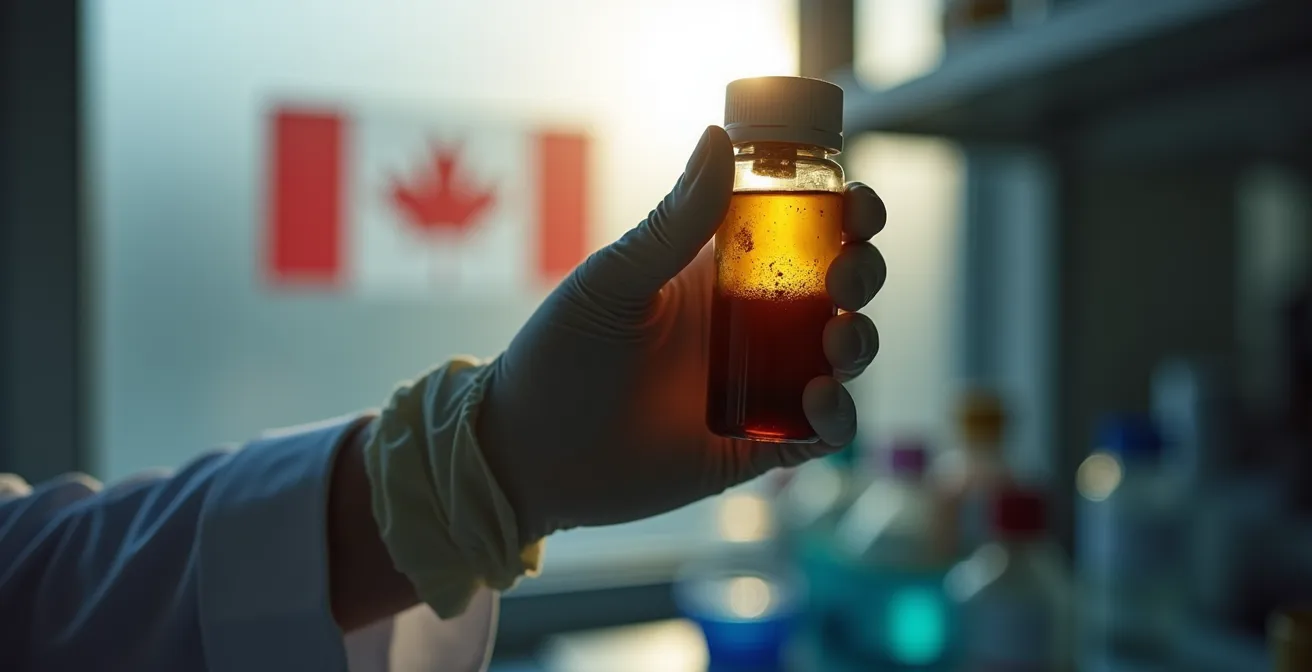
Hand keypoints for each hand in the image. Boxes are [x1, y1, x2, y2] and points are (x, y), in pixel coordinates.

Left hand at [476, 126, 886, 541]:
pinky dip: (838, 416)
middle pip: (841, 288)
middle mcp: (751, 324)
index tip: (858, 205)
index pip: (804, 230)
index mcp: (722, 271)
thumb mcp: (615, 280)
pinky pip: (822, 431)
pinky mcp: (759, 445)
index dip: (846, 213)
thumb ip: (672, 221)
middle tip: (845, 276)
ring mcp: (760, 384)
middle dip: (863, 273)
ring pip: (844, 356)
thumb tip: (717, 137)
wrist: (528, 453)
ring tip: (834, 343)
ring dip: (860, 342)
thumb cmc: (559, 354)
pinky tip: (816, 401)